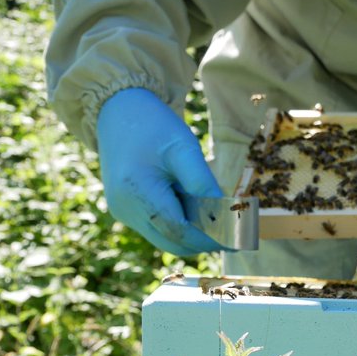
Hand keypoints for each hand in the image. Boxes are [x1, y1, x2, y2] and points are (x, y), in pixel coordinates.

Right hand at [95, 88, 223, 255]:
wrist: (118, 112)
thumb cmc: (155, 126)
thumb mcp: (185, 149)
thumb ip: (203, 184)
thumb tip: (225, 216)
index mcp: (137, 191)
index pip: (179, 232)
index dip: (210, 239)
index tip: (238, 239)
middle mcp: (124, 208)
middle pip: (172, 243)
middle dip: (203, 241)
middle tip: (232, 232)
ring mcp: (122, 212)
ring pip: (165, 239)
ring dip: (191, 233)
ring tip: (210, 210)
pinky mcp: (123, 211)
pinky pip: (156, 228)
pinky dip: (178, 224)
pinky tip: (190, 204)